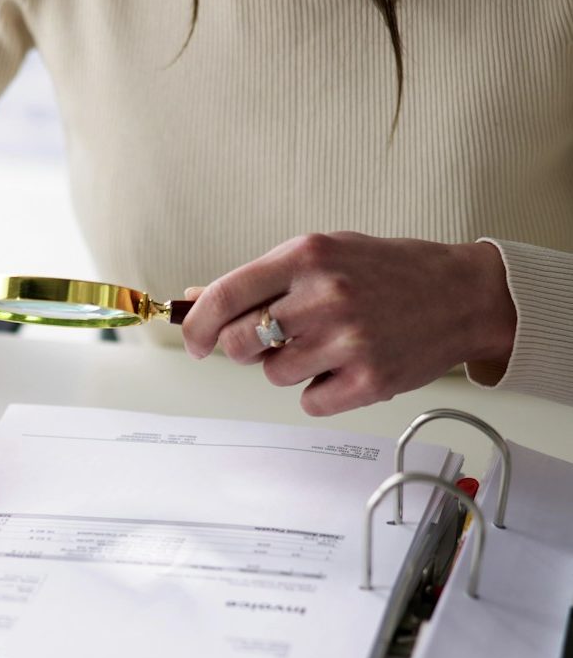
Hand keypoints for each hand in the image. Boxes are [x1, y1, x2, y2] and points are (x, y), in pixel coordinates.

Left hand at [182, 232, 516, 415]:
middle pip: (240, 345)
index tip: (194, 342)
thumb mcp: (323, 254)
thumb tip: (195, 299)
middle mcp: (325, 296)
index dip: (197, 326)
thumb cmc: (388, 271)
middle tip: (272, 341)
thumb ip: (260, 278)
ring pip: (273, 376)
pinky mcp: (369, 380)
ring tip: (327, 345)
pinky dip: (321, 391)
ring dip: (289, 367)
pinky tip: (347, 366)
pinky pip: (310, 402)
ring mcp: (348, 340)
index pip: (225, 296)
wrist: (464, 294)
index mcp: (307, 256)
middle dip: (244, 350)